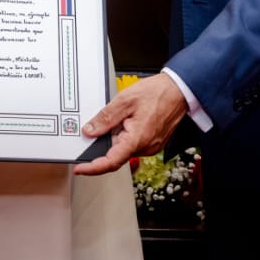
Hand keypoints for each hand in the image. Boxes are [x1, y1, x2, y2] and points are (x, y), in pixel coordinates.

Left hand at [73, 74, 187, 175]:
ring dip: (117, 136)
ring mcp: (150, 146)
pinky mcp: (153, 143)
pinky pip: (133, 144)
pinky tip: (130, 119)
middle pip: (116, 153)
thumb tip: (90, 131)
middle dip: (106, 141)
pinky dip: (126, 134)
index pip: (111, 161)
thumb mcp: (125, 100)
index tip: (80, 168)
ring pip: (124, 148)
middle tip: (103, 122)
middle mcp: (145, 147)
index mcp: (137, 139)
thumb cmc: (157, 93)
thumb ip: (105, 118)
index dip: (93, 168)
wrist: (179, 90)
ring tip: (124, 115)